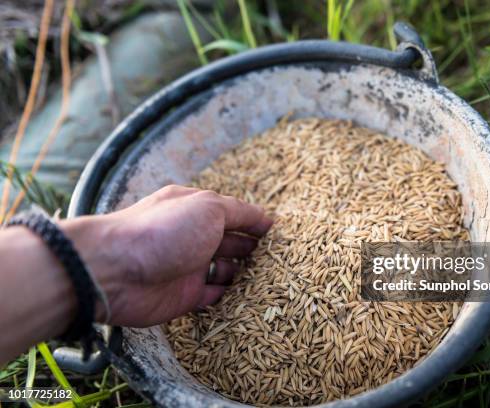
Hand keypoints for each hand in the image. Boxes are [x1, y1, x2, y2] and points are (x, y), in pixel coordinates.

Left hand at [62, 185, 272, 326]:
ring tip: (273, 279)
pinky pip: (215, 296)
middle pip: (232, 242)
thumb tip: (266, 217)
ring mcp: (189, 266)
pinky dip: (232, 296)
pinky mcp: (185, 296)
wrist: (115, 271)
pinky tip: (251, 297)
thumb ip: (239, 212)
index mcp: (197, 209)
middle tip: (283, 259)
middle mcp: (194, 236)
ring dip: (246, 273)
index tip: (283, 234)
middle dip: (255, 249)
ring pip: (226, 270)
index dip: (258, 223)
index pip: (235, 214)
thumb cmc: (164, 230)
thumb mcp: (208, 208)